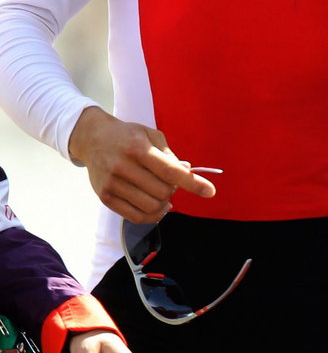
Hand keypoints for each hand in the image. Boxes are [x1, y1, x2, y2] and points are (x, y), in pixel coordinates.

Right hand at [68, 107, 216, 221]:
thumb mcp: (150, 135)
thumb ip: (170, 155)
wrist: (91, 138)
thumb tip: (188, 173)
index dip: (193, 183)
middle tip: (171, 183)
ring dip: (163, 203)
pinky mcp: (105, 197)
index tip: (210, 191)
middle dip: (174, 190)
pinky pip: (136, 217)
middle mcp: (123, 167)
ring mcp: (112, 184)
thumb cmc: (126, 136)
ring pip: (151, 207)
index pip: (171, 171)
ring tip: (162, 193)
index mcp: (138, 149)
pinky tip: (156, 206)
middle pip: (163, 192)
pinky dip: (152, 215)